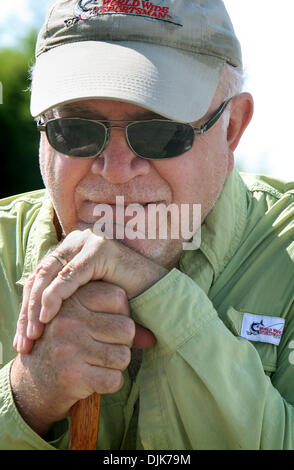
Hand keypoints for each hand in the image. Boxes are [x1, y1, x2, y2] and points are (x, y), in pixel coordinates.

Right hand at [11, 281, 142, 435]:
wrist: (33, 380)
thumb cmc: (68, 343)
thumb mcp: (83, 320)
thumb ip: (117, 319)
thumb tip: (152, 338)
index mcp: (72, 299)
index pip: (118, 297)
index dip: (121, 313)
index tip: (107, 322)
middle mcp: (68, 320)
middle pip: (126, 328)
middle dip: (122, 342)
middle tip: (104, 347)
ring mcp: (69, 347)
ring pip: (124, 356)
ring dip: (117, 364)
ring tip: (99, 362)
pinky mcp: (72, 375)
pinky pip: (115, 379)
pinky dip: (111, 383)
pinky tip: (96, 378)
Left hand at [14, 229, 165, 353]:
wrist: (155, 294)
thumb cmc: (121, 301)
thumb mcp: (85, 301)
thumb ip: (62, 301)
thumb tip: (30, 321)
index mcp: (69, 250)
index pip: (39, 278)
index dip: (26, 308)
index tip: (22, 338)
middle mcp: (75, 241)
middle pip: (40, 276)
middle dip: (28, 311)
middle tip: (24, 341)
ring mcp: (87, 243)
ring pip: (50, 275)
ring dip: (37, 306)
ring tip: (34, 333)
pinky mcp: (98, 250)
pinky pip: (69, 275)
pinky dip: (55, 296)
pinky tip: (48, 316)